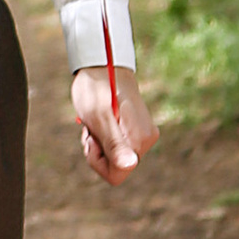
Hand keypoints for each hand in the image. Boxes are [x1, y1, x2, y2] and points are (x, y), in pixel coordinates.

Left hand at [71, 63, 154, 183]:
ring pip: (114, 157)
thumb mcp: (99, 117)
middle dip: (98, 151)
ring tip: (96, 120)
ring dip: (99, 143)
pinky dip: (104, 137)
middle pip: (115, 167)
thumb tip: (130, 166)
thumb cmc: (98, 88)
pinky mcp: (136, 130)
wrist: (103, 64)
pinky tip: (101, 120)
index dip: (98, 161)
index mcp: (139, 140)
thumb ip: (114, 143)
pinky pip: (116, 147)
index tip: (92, 138)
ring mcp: (142, 135)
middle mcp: (146, 140)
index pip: (116, 174)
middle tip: (92, 127)